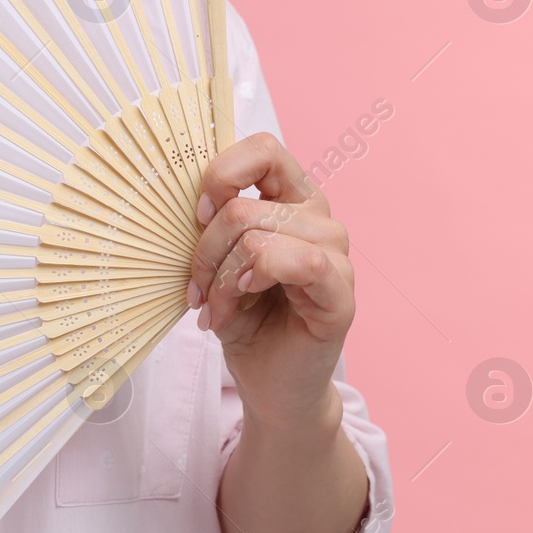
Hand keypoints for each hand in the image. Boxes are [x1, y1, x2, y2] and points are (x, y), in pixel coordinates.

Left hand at [185, 133, 354, 430]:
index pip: (263, 149)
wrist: (268, 382)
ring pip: (257, 236)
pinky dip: (255, 280)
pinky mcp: (342, 294)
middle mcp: (319, 219)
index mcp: (291, 200)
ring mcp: (336, 255)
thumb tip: (190, 197)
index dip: (222, 174)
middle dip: (205, 252)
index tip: (196, 215)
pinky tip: (244, 303)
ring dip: (222, 278)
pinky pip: (302, 260)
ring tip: (217, 308)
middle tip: (197, 290)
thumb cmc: (244, 318)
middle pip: (243, 206)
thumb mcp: (215, 262)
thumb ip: (211, 223)